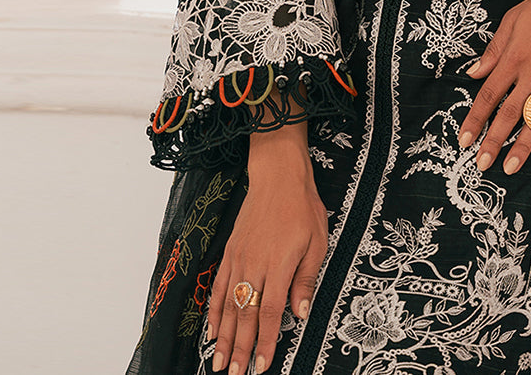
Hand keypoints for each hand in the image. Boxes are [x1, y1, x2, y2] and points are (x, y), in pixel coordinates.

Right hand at [208, 128, 326, 374]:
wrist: (278, 175)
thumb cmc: (302, 206)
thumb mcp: (317, 241)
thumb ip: (306, 279)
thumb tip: (301, 313)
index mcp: (280, 265)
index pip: (271, 313)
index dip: (266, 342)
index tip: (262, 366)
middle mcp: (255, 265)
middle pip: (246, 315)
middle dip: (241, 348)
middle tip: (235, 374)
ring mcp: (239, 258)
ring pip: (229, 305)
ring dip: (224, 336)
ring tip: (219, 361)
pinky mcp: (231, 251)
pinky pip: (219, 286)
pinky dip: (215, 309)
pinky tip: (213, 328)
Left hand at [456, 0, 530, 173]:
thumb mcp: (513, 19)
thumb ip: (494, 49)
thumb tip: (474, 73)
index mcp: (514, 56)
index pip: (489, 95)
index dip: (475, 120)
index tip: (464, 140)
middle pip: (509, 115)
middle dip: (493, 142)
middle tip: (482, 164)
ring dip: (521, 146)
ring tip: (510, 167)